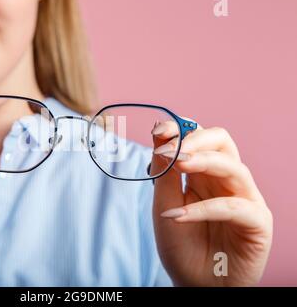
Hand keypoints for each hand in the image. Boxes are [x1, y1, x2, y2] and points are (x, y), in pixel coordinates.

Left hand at [151, 120, 272, 285]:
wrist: (194, 285)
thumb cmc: (181, 246)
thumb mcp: (164, 204)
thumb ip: (163, 171)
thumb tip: (159, 132)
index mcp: (204, 175)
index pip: (201, 138)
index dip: (182, 129)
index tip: (159, 131)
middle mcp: (226, 182)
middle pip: (223, 142)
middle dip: (196, 139)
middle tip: (171, 149)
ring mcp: (245, 200)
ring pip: (233, 167)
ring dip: (202, 162)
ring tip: (176, 164)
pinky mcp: (257, 223)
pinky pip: (234, 206)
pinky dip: (203, 209)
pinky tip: (177, 216)